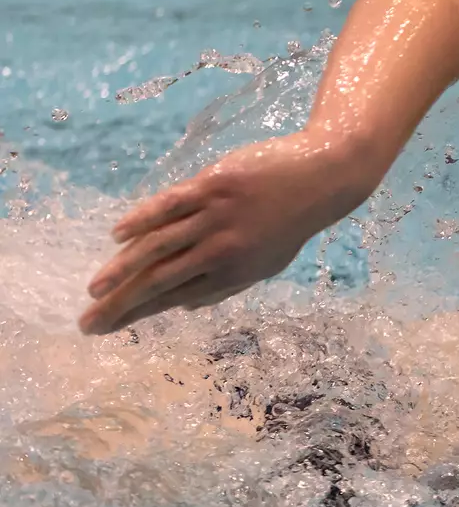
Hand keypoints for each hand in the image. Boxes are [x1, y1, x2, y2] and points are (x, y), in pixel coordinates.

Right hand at [79, 132, 374, 334]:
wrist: (322, 178)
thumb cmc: (289, 222)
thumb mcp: (265, 265)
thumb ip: (225, 285)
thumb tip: (186, 307)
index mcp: (233, 274)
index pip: (174, 298)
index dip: (138, 314)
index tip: (106, 327)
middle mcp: (222, 250)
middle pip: (161, 280)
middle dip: (121, 304)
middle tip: (88, 322)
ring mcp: (216, 217)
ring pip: (160, 246)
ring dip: (122, 268)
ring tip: (95, 287)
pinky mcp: (213, 186)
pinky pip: (170, 205)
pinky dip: (142, 219)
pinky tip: (117, 235)